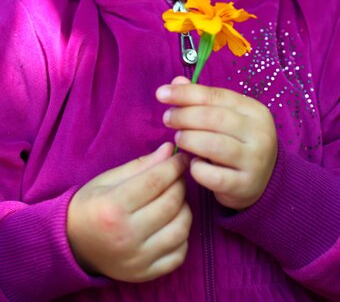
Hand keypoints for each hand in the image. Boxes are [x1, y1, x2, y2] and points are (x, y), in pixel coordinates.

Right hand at [67, 142, 191, 281]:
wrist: (71, 244)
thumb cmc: (91, 205)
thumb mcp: (109, 179)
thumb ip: (141, 165)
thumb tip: (170, 150)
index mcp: (113, 207)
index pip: (156, 180)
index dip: (174, 165)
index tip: (181, 157)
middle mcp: (126, 236)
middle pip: (171, 203)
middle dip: (180, 183)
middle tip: (177, 176)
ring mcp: (137, 259)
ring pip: (180, 229)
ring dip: (184, 209)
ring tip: (174, 200)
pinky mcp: (144, 274)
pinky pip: (179, 254)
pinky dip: (182, 237)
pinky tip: (171, 224)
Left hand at [156, 77, 276, 210]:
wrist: (264, 180)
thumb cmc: (238, 142)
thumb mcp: (226, 117)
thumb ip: (202, 100)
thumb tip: (176, 82)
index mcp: (254, 110)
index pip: (216, 96)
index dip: (186, 93)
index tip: (161, 94)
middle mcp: (259, 133)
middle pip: (214, 118)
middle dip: (185, 116)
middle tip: (167, 119)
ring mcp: (254, 160)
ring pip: (214, 145)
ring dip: (189, 139)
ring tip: (179, 138)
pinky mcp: (246, 185)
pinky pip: (214, 176)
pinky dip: (197, 169)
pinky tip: (193, 164)